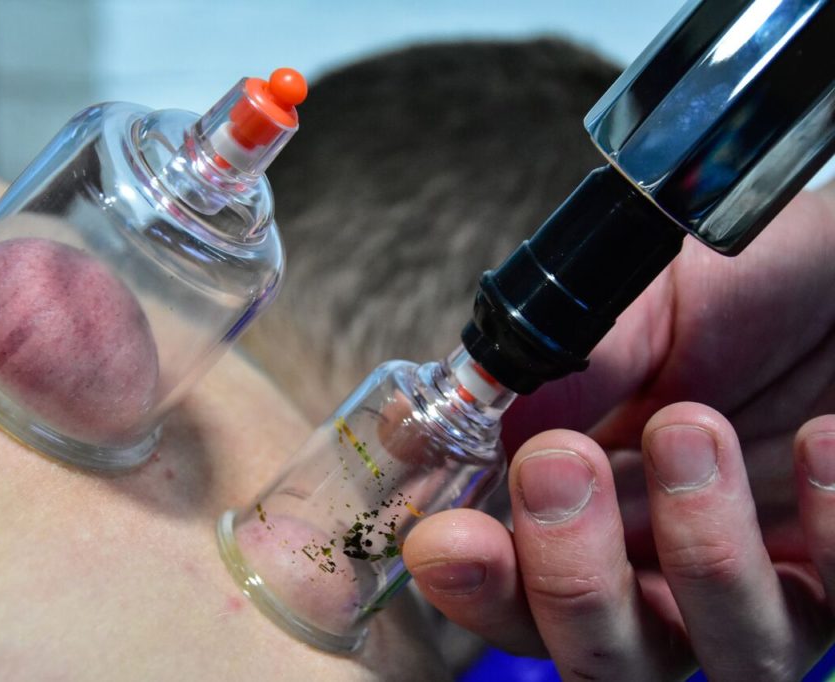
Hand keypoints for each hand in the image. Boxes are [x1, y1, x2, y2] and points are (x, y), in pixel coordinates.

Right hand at [403, 187, 834, 679]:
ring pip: (730, 658)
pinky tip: (821, 437)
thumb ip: (566, 371)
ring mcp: (770, 588)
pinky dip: (829, 526)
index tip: (445, 539)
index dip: (477, 586)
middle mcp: (671, 576)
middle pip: (604, 662)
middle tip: (560, 465)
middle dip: (571, 580)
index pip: (517, 594)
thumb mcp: (644, 310)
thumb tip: (457, 421)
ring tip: (692, 427)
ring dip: (702, 553)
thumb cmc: (744, 289)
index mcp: (593, 519)